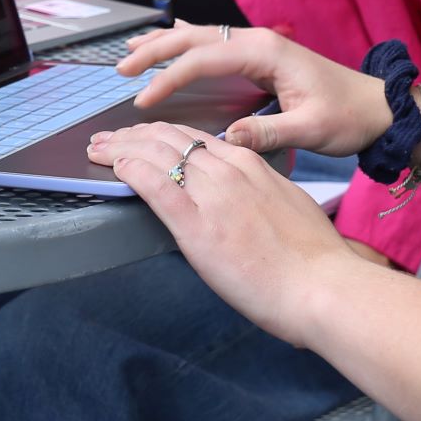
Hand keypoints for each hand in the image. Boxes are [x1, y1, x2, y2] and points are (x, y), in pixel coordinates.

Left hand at [87, 119, 368, 345]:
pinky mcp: (196, 225)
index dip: (161, 135)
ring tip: (97, 149)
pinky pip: (154, 185)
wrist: (323, 286)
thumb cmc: (312, 260)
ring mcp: (211, 195)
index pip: (195, 139)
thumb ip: (258, 196)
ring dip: (121, 147)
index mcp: (251, 165)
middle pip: (169, 139)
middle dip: (132, 135)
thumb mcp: (286, 208)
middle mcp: (228, 170)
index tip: (141, 137)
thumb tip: (240, 203)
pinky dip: (129, 169)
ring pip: (156, 154)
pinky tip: (113, 166)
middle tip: (107, 139)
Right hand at [117, 22, 387, 158]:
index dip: (169, 78)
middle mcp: (258, 41)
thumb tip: (225, 137)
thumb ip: (267, 132)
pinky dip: (189, 43)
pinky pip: (216, 45)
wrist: (380, 108)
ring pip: (202, 38)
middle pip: (195, 39)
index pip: (204, 59)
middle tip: (122, 69)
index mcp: (265, 52)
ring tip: (132, 51)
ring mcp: (259, 46)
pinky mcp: (261, 57)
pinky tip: (173, 36)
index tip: (142, 100)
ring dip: (166, 44)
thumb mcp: (311, 129)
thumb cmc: (349, 116)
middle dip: (156, 52)